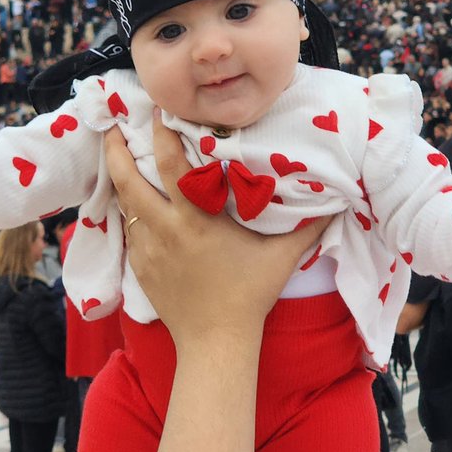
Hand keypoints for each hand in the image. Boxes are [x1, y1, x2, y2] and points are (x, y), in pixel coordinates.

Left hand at [104, 112, 327, 344]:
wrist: (216, 342)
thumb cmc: (250, 294)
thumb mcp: (282, 256)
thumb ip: (308, 225)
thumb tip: (338, 200)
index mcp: (196, 219)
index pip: (171, 165)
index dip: (161, 133)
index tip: (158, 109)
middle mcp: (165, 229)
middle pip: (129, 179)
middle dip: (116, 149)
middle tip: (113, 126)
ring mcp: (149, 249)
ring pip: (125, 204)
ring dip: (121, 178)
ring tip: (118, 155)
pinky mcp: (140, 267)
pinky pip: (130, 230)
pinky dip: (130, 211)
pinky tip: (133, 201)